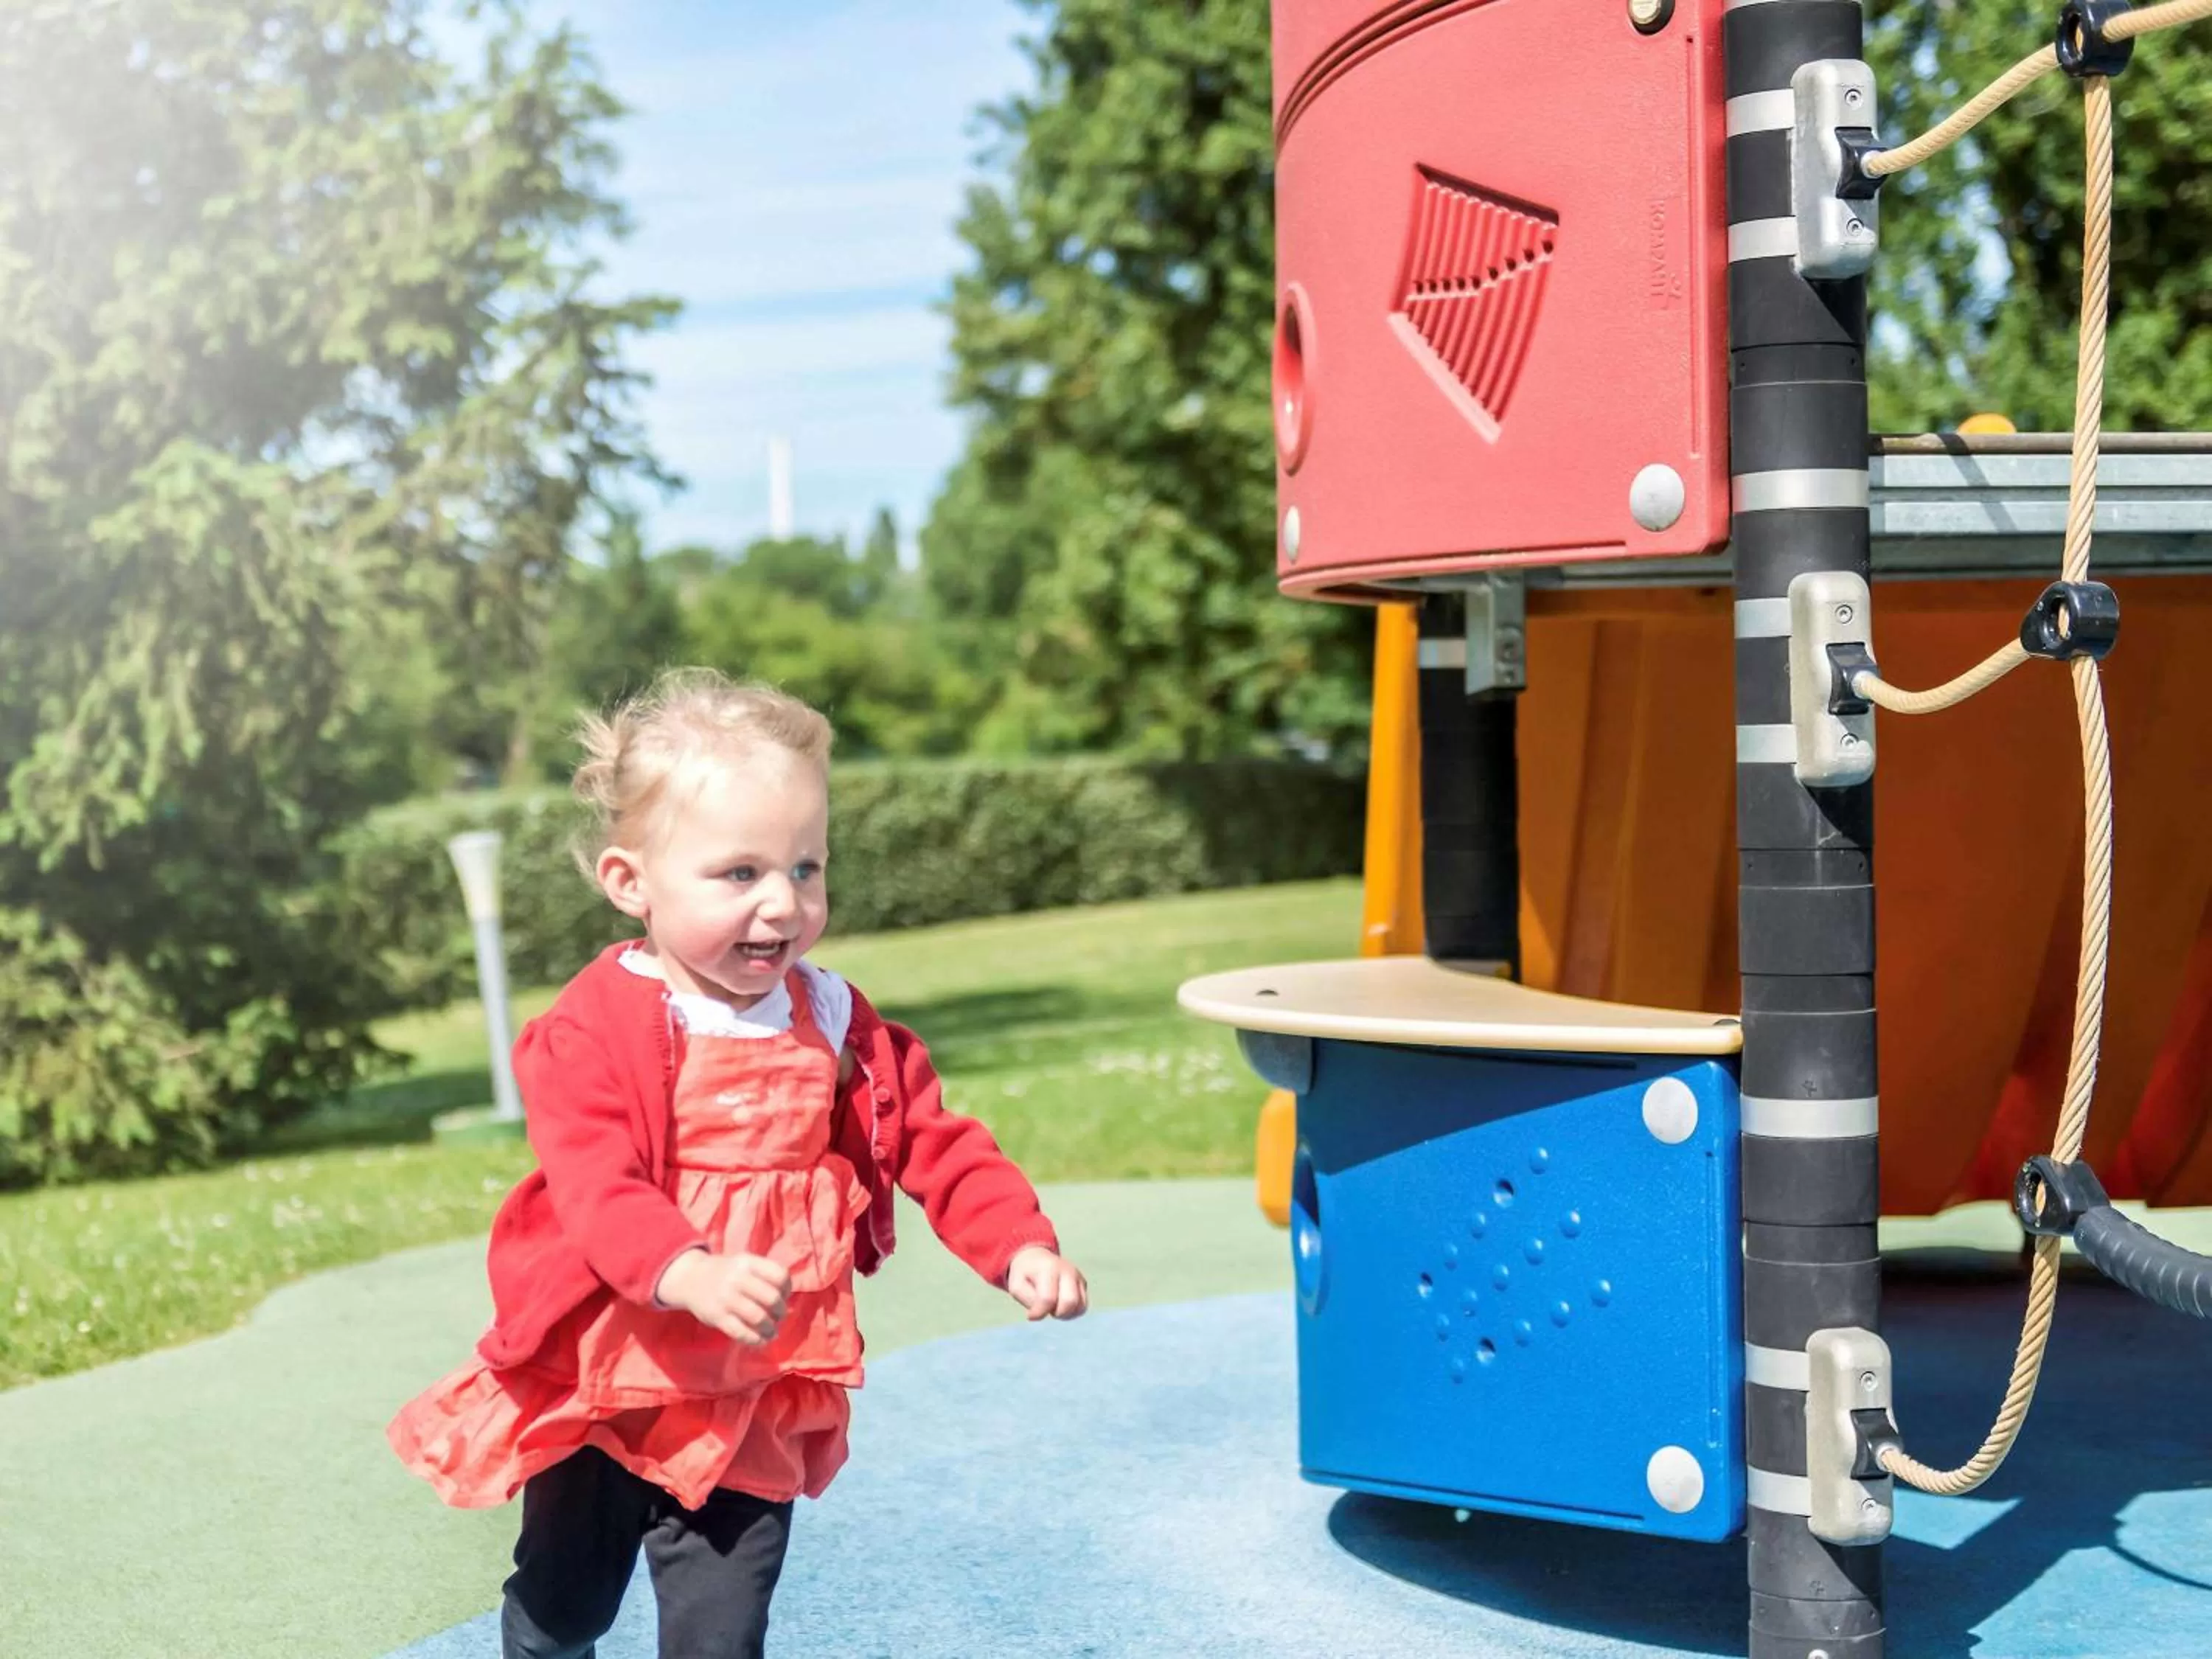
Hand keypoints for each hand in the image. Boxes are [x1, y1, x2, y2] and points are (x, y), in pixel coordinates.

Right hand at [655, 1249, 791, 1344]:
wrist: (690, 1278)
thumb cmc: (726, 1273)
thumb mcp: (744, 1264)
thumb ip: (765, 1276)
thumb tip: (787, 1302)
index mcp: (748, 1262)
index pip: (780, 1275)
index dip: (787, 1289)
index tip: (784, 1296)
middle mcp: (737, 1278)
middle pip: (772, 1298)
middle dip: (780, 1311)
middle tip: (778, 1317)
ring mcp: (726, 1297)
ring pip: (758, 1317)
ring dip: (770, 1329)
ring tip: (771, 1332)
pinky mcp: (716, 1316)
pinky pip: (741, 1332)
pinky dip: (755, 1340)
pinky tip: (760, 1341)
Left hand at [1006, 1246, 1087, 1321]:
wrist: (1036, 1258)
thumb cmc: (1024, 1274)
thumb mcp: (1016, 1286)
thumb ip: (1029, 1300)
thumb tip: (1041, 1314)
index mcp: (1048, 1269)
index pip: (1048, 1299)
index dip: (1038, 1313)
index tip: (1030, 1315)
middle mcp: (1067, 1271)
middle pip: (1069, 1302)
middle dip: (1056, 1313)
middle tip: (1046, 1309)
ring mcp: (1077, 1276)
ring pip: (1080, 1306)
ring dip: (1065, 1315)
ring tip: (1053, 1307)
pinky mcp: (1082, 1283)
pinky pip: (1083, 1306)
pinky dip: (1072, 1313)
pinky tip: (1060, 1307)